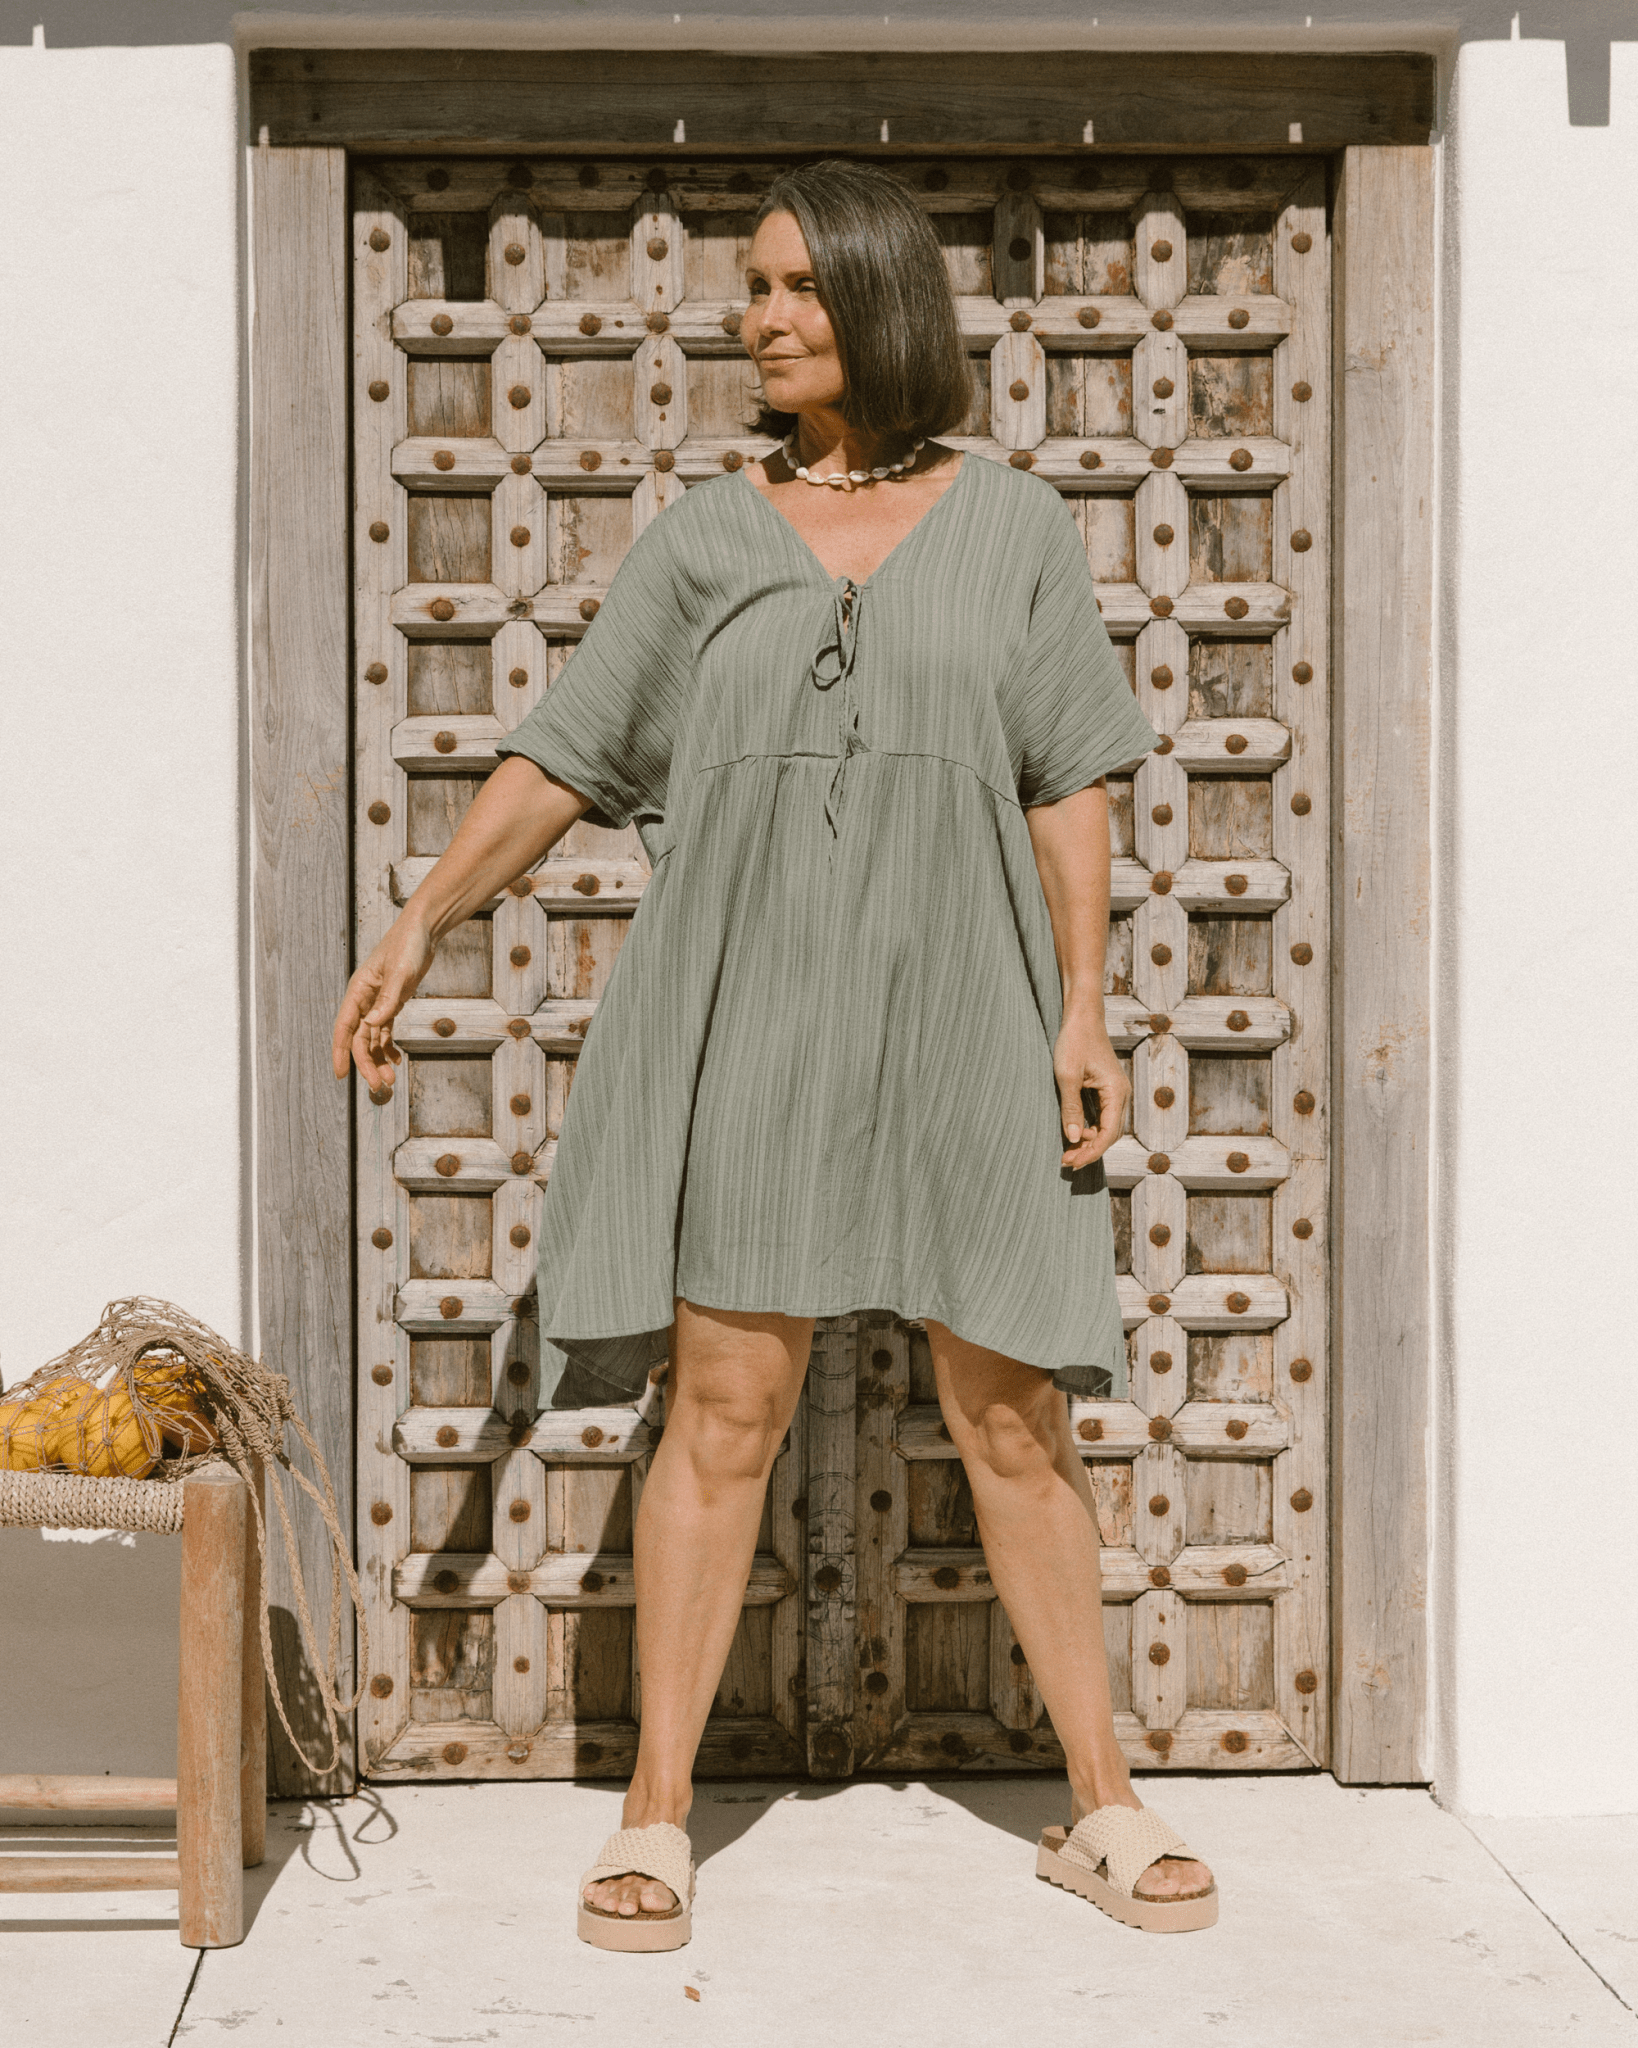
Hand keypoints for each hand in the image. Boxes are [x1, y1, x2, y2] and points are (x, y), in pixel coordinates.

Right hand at [331, 915, 436, 1089]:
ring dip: (379, 1059)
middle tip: (381, 1085)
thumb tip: (372, 1024)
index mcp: (358, 991)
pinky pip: (385, 1031)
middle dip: (367, 1063)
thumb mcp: (400, 972)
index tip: (341, 1075)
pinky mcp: (392, 1002)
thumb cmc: (408, 944)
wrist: (423, 930)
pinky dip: (389, 1047)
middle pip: (359, 1039)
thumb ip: (387, 999)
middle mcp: (364, 1000)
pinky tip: (397, 1061)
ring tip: (391, 1080)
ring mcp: (377, 1002)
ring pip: (372, 1039)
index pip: (344, 1028)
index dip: (340, 1053)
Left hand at [1054, 1004, 1126, 1169]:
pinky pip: (1103, 1116)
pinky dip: (1090, 1129)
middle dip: (1090, 1150)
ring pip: (1107, 1127)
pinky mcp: (1108, 1089)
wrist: (1082, 1016)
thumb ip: (1071, 1109)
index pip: (1108, 1133)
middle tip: (1066, 1161)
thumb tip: (1074, 1139)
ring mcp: (1116, 1092)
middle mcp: (1122, 1094)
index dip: (1091, 1152)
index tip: (1071, 1163)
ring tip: (1068, 1151)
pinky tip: (1075, 1134)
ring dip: (1090, 1141)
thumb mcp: (1067, 1076)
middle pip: (1110, 1134)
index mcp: (1116, 1091)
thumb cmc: (1074, 1041)